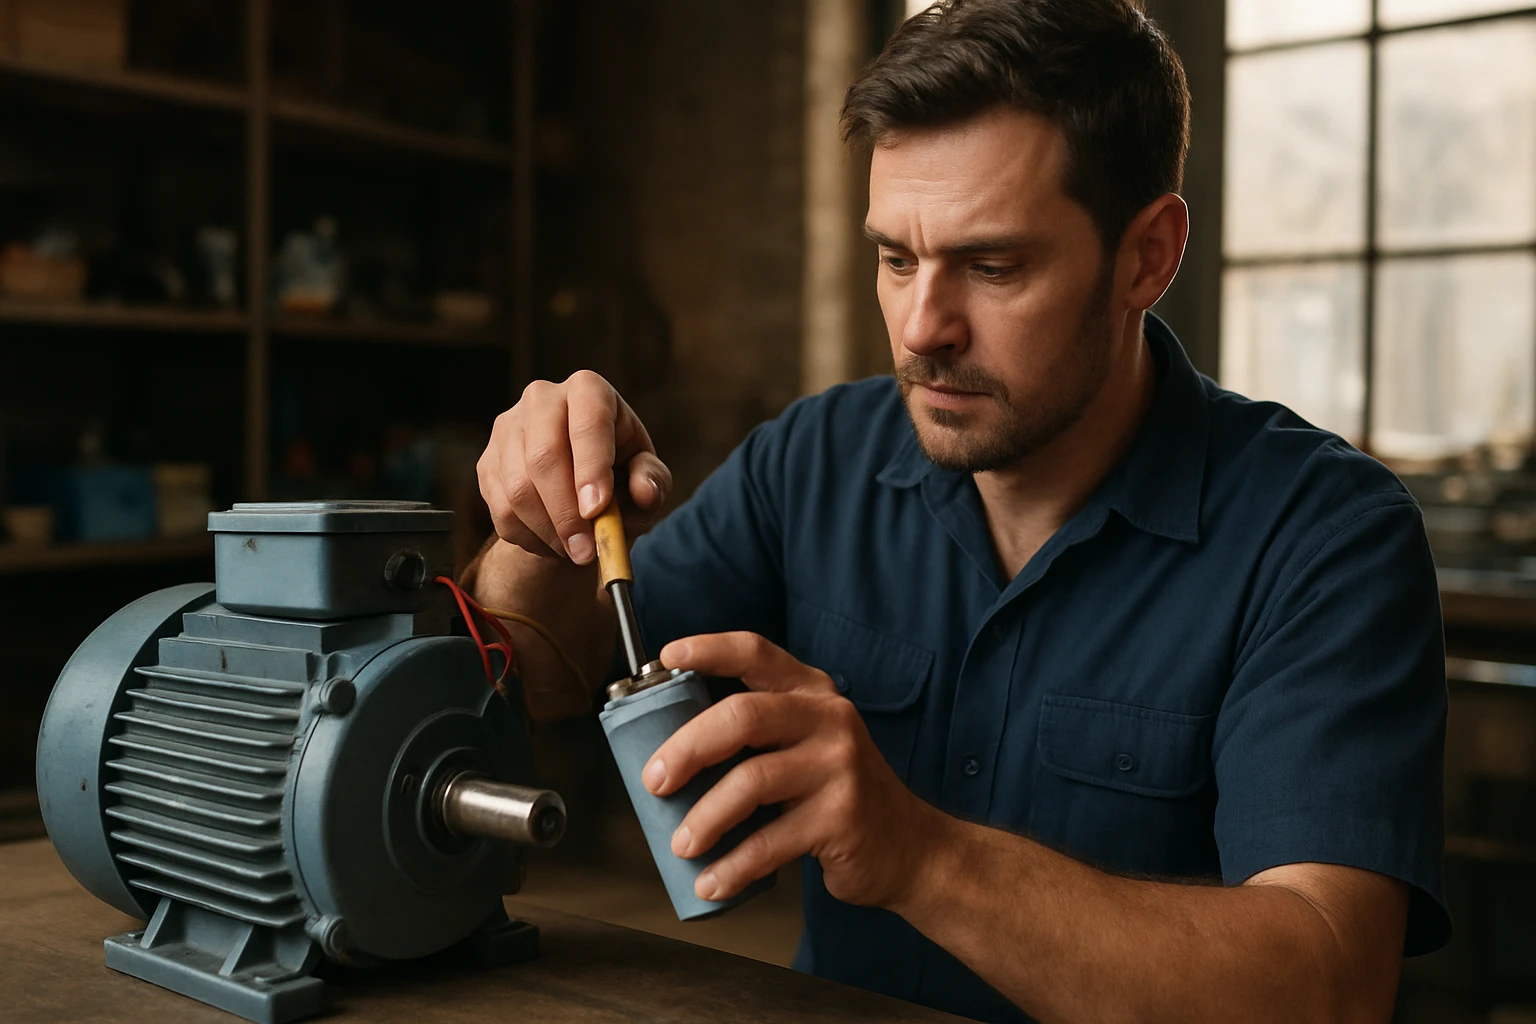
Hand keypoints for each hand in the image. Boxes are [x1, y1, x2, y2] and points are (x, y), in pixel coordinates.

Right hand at [477, 370, 671, 563]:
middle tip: (586, 552)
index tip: (597, 510)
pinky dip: (529, 538)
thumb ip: (652, 482)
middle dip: (566, 513)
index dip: (591, 467)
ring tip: (576, 551)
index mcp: (589, 390)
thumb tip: (645, 492)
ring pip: (519, 489)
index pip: (588, 421)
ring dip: (549, 532)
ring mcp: (507, 429)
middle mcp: (542, 399)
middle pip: (544, 456)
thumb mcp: (646, 476)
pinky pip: (501, 510)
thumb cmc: (620, 474)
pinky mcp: (487, 462)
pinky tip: (553, 543)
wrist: (578, 487)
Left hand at [643, 632, 944, 907]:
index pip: (757, 653)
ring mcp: (840, 766)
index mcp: (811, 692)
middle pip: (742, 716)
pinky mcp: (842, 817)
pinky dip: (733, 866)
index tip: (668, 657)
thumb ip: (756, 734)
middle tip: (654, 782)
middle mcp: (829, 718)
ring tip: (682, 845)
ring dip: (705, 818)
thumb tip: (666, 752)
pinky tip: (712, 881)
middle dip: (687, 749)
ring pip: (751, 781)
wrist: (909, 847)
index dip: (709, 649)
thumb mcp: (806, 744)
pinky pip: (771, 842)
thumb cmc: (837, 793)